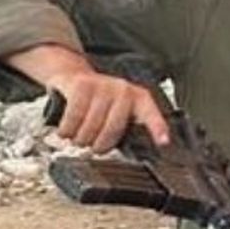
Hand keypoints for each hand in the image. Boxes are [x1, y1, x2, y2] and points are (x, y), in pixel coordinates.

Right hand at [46, 69, 170, 152]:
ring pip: (92, 124)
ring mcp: (103, 86)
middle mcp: (123, 90)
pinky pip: (74, 116)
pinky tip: (65, 132)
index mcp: (138, 98)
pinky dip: (67, 129)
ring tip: (78, 139)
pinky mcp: (82, 85)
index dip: (157, 128)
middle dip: (100, 145)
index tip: (164, 142)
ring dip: (81, 139)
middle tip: (93, 147)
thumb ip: (125, 128)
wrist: (72, 75)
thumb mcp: (116, 112)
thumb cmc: (97, 101)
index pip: (151, 114)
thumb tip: (132, 153)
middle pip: (113, 127)